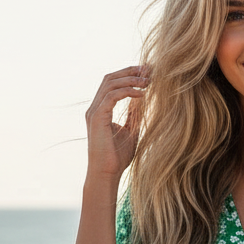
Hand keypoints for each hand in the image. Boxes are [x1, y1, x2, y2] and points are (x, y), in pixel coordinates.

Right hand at [85, 66, 149, 181]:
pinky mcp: (97, 118)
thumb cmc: (117, 157)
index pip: (113, 83)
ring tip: (148, 81)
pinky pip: (112, 96)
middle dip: (130, 71)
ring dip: (130, 79)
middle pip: (110, 78)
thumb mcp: (130, 131)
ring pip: (110, 83)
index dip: (129, 74)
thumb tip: (142, 102)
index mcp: (101, 109)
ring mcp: (94, 112)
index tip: (147, 72)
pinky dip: (127, 91)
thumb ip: (134, 116)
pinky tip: (142, 94)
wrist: (106, 174)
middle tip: (149, 70)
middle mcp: (95, 107)